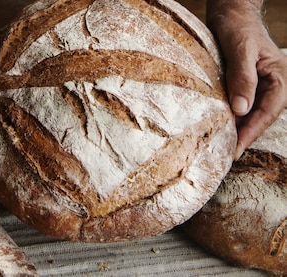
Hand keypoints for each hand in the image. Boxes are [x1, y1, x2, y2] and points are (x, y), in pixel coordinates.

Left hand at [207, 0, 286, 158]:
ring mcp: (259, 84)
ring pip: (251, 113)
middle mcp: (272, 83)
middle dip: (245, 135)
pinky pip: (241, 104)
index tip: (236, 148)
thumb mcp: (240, 50)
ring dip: (238, 128)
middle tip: (226, 154)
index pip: (268, 111)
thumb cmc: (237, 26)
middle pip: (261, 116)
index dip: (252, 132)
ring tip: (222, 146)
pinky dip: (232, 116)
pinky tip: (219, 126)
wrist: (230, 12)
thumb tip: (241, 109)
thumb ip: (242, 78)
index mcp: (279, 76)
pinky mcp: (244, 83)